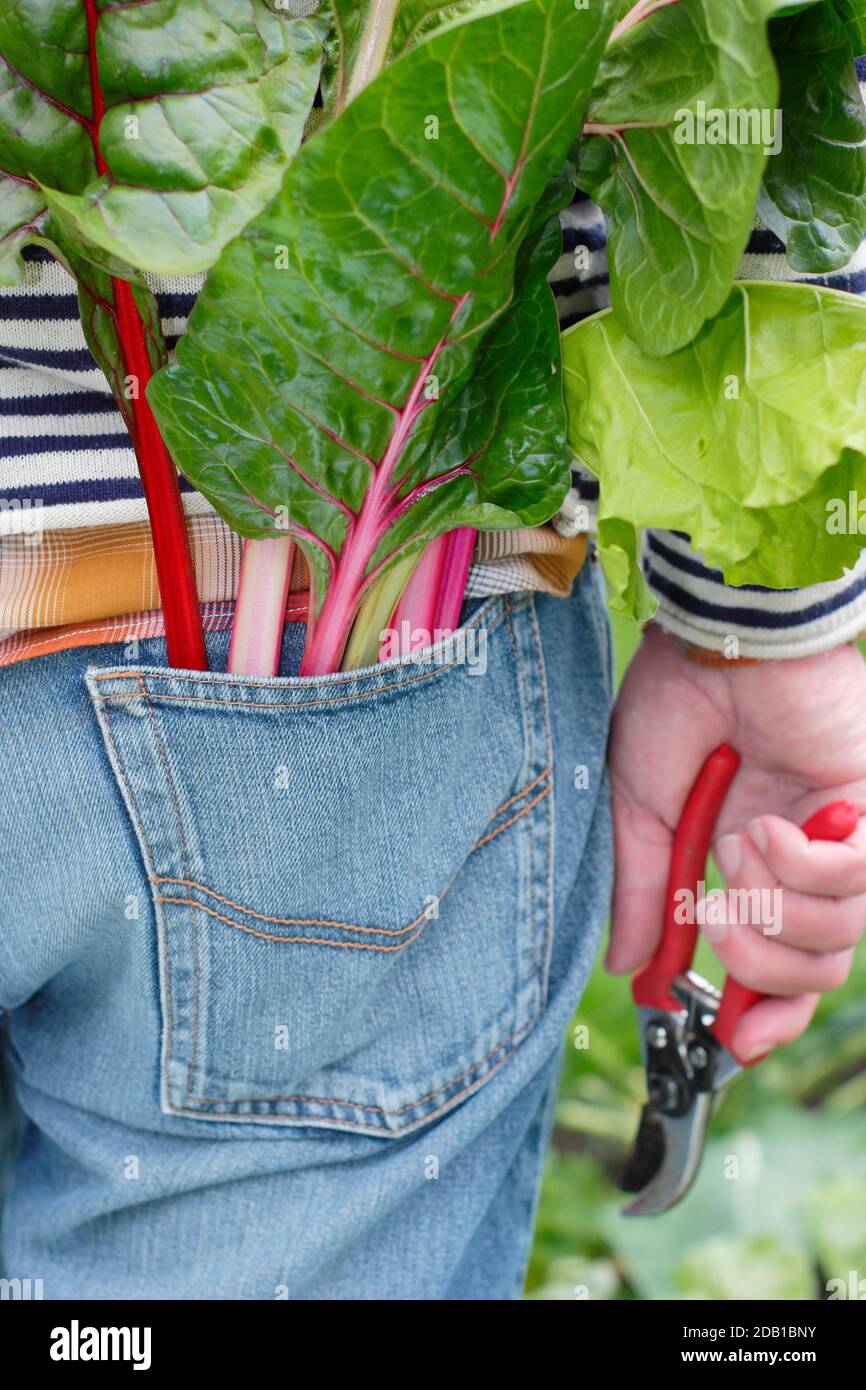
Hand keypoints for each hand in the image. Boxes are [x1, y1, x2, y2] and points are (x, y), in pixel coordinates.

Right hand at [607, 625, 865, 1061]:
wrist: (714, 634)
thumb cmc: (675, 704)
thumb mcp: (638, 812)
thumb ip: (643, 893)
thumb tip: (627, 968)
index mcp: (751, 857)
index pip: (781, 962)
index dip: (765, 1014)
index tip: (733, 1043)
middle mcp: (805, 852)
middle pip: (817, 968)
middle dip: (762, 969)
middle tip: (718, 919)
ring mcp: (842, 829)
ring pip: (841, 934)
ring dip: (778, 903)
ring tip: (741, 842)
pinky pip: (860, 877)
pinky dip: (806, 864)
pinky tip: (769, 825)